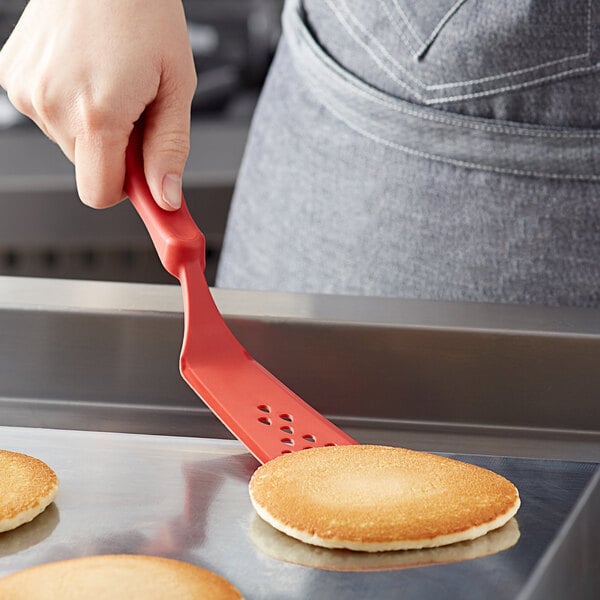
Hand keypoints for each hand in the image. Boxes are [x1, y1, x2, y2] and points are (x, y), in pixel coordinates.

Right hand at [0, 0, 196, 209]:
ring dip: (94, 125)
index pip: (99, 194)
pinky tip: (86, 71)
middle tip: (135, 109)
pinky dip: (71, 104)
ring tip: (111, 80)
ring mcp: (24, 89)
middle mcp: (51, 104)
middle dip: (116, 149)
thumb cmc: (143, 10)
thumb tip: (165, 197)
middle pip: (89, 167)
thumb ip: (170, 150)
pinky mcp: (11, 75)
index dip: (127, 189)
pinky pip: (49, 114)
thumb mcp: (177, 86)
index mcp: (96, 113)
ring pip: (69, 142)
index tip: (145, 181)